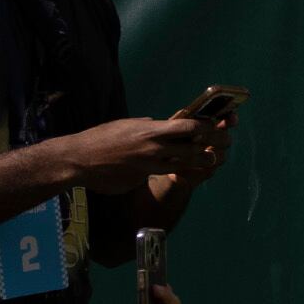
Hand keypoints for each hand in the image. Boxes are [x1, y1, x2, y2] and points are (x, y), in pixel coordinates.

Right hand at [63, 111, 217, 183]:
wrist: (80, 159)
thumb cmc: (103, 137)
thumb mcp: (129, 124)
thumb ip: (151, 126)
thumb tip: (163, 125)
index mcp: (152, 130)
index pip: (189, 128)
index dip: (207, 127)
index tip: (219, 126)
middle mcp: (154, 149)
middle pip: (193, 149)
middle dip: (212, 147)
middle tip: (224, 146)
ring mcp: (149, 166)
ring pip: (184, 165)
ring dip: (200, 162)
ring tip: (212, 160)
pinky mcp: (143, 179)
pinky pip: (164, 174)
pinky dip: (176, 172)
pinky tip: (185, 171)